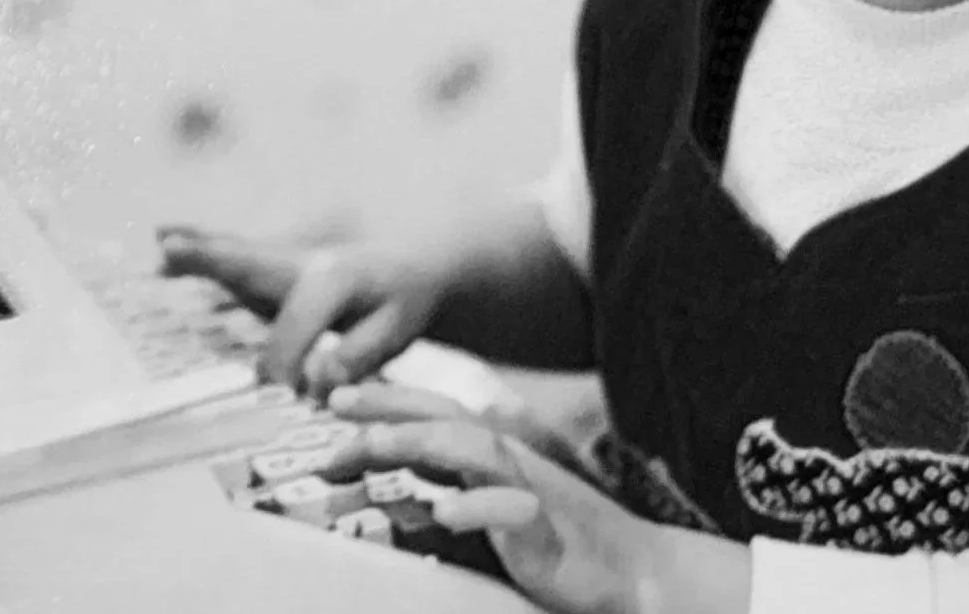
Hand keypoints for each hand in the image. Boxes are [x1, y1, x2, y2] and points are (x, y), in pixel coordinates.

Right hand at [155, 223, 447, 394]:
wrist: (412, 268)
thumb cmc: (404, 301)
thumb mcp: (396, 331)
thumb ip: (356, 357)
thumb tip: (315, 383)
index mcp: (336, 277)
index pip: (296, 323)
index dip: (285, 362)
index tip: (285, 396)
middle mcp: (304, 261)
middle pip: (252, 261)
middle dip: (213, 257)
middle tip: (168, 245)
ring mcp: (286, 259)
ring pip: (236, 255)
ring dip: (198, 251)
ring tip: (158, 240)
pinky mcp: (273, 266)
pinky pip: (233, 258)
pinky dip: (201, 251)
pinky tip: (162, 240)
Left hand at [320, 413, 663, 613]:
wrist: (633, 571)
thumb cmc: (560, 542)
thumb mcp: (499, 510)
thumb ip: (457, 491)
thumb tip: (403, 490)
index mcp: (494, 458)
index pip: (435, 415)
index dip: (388, 400)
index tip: (335, 396)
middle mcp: (508, 463)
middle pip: (446, 416)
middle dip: (391, 402)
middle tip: (335, 399)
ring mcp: (528, 493)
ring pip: (473, 450)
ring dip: (421, 441)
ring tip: (373, 443)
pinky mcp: (546, 534)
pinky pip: (512, 513)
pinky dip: (477, 507)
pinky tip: (444, 512)